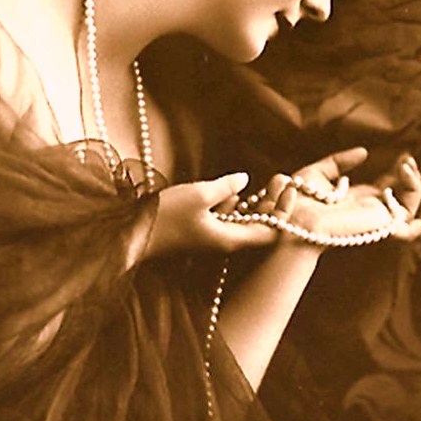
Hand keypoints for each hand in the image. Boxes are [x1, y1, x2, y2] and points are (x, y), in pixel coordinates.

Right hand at [146, 172, 277, 257]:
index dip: (284, 211)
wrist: (132, 234)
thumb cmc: (165, 217)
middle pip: (260, 226)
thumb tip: (245, 180)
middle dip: (273, 202)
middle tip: (281, 178)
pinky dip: (235, 204)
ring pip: (244, 221)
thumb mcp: (199, 195)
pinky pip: (226, 218)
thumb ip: (226, 186)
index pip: (271, 232)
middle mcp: (226, 242)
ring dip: (256, 202)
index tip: (288, 186)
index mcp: (231, 239)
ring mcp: (213, 237)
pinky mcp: (201, 231)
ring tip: (269, 180)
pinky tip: (238, 189)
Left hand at [255, 148, 420, 245]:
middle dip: (410, 176)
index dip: (400, 172)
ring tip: (406, 166)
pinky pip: (413, 230)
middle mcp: (370, 212)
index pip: (388, 188)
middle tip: (405, 159)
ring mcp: (378, 221)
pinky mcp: (382, 228)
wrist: (292, 217)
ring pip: (411, 209)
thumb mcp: (318, 172)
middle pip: (404, 197)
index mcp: (357, 200)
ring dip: (415, 186)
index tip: (404, 156)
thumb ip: (340, 162)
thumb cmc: (297, 200)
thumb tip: (365, 153)